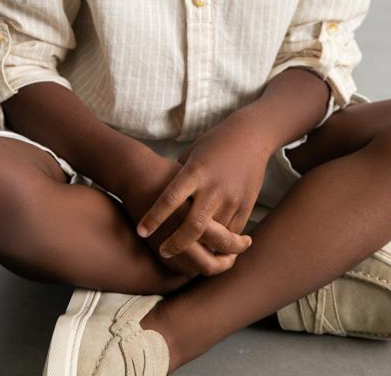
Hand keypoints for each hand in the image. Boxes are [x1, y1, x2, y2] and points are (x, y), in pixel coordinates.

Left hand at [135, 112, 269, 259]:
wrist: (250, 136)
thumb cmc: (212, 144)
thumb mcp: (190, 155)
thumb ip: (178, 180)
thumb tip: (161, 205)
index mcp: (195, 171)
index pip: (170, 199)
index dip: (154, 218)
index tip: (141, 232)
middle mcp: (214, 187)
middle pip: (194, 227)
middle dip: (176, 244)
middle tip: (163, 250)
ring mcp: (232, 198)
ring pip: (214, 236)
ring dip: (200, 248)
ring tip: (184, 254)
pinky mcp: (246, 205)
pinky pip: (231, 234)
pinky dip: (218, 243)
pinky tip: (207, 245)